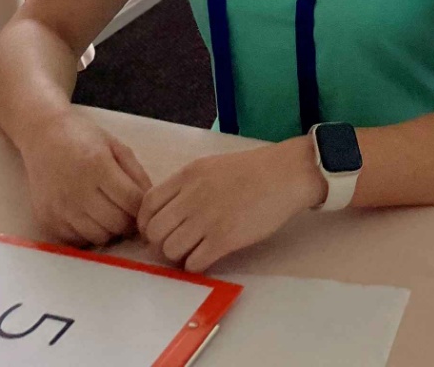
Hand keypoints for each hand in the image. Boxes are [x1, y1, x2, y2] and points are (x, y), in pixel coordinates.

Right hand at [19, 110, 152, 247]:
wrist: (43, 136)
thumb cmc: (83, 137)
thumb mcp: (116, 145)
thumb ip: (136, 173)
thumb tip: (148, 203)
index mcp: (98, 166)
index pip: (131, 202)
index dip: (142, 208)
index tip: (142, 207)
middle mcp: (77, 190)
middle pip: (116, 223)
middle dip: (128, 221)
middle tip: (126, 212)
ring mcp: (60, 208)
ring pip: (98, 237)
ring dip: (109, 229)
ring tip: (108, 213)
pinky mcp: (47, 221)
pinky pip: (77, 241)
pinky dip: (88, 233)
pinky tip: (88, 216)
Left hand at [138, 139, 324, 274]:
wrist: (287, 174)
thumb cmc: (253, 170)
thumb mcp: (211, 167)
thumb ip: (187, 186)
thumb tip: (167, 214)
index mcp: (188, 175)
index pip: (147, 204)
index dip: (146, 223)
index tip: (156, 230)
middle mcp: (192, 196)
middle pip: (154, 231)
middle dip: (160, 243)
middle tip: (175, 244)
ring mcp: (207, 218)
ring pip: (170, 250)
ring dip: (178, 256)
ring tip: (193, 251)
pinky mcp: (224, 239)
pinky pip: (193, 264)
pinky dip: (195, 266)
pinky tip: (208, 256)